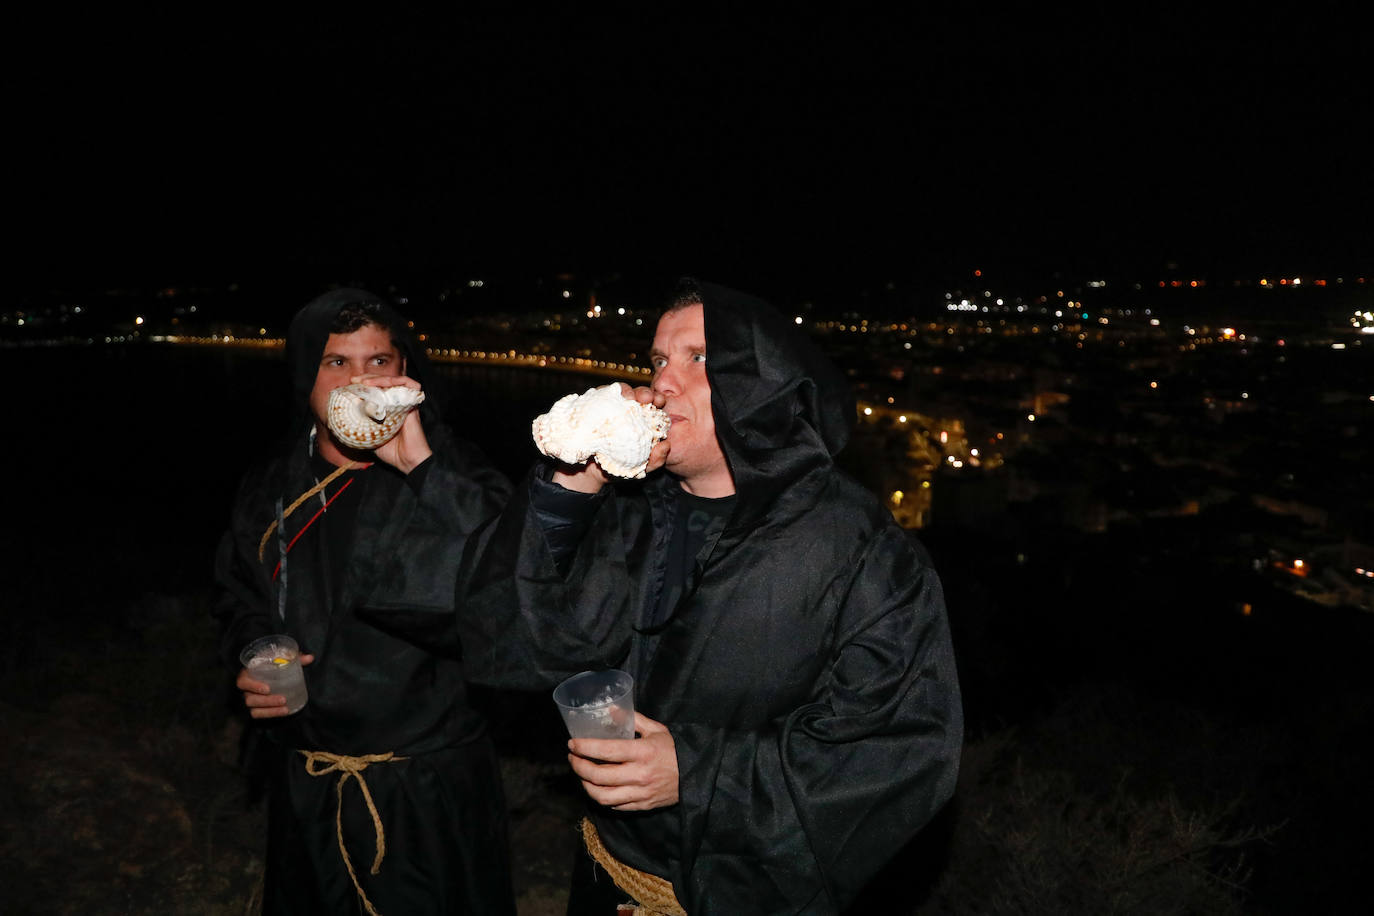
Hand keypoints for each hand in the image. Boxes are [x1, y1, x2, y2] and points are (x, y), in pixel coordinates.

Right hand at [237, 654, 314, 718]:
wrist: (271, 673)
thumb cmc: (272, 664)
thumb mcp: (280, 658)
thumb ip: (293, 657)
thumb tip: (309, 658)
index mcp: (247, 674)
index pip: (242, 682)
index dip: (252, 686)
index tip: (267, 689)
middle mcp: (246, 689)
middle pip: (250, 698)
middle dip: (267, 701)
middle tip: (283, 699)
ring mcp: (250, 699)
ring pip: (254, 709)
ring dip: (270, 709)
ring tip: (285, 707)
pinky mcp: (256, 708)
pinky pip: (260, 714)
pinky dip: (271, 714)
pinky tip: (284, 711)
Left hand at [352, 375, 432, 473]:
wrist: (407, 462)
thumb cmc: (390, 452)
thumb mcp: (368, 437)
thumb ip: (359, 425)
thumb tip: (338, 418)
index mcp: (387, 409)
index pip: (377, 389)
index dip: (364, 384)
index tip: (350, 385)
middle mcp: (398, 403)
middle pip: (385, 381)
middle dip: (368, 377)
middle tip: (355, 380)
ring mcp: (406, 402)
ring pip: (396, 380)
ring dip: (380, 378)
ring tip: (365, 382)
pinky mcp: (413, 404)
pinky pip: (409, 386)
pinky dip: (396, 381)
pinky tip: (382, 385)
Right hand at [551, 384, 669, 491]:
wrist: (590, 472)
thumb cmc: (620, 467)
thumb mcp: (641, 468)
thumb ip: (657, 460)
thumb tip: (666, 445)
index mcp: (644, 420)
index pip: (654, 405)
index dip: (658, 399)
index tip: (661, 402)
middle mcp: (629, 410)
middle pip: (639, 394)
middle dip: (645, 392)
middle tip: (647, 398)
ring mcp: (612, 407)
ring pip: (621, 391)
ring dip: (627, 391)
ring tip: (630, 398)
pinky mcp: (594, 406)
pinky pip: (600, 396)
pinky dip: (605, 393)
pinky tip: (609, 400)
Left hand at [567, 712, 678, 810]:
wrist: (695, 776)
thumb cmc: (674, 750)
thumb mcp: (657, 730)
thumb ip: (633, 720)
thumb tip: (611, 711)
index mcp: (643, 752)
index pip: (606, 751)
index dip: (585, 748)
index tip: (572, 744)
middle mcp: (639, 774)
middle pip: (599, 776)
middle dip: (579, 767)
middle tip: (573, 758)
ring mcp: (640, 793)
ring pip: (602, 796)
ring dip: (586, 786)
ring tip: (582, 775)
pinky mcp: (641, 805)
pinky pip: (614, 806)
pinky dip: (602, 797)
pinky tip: (598, 787)